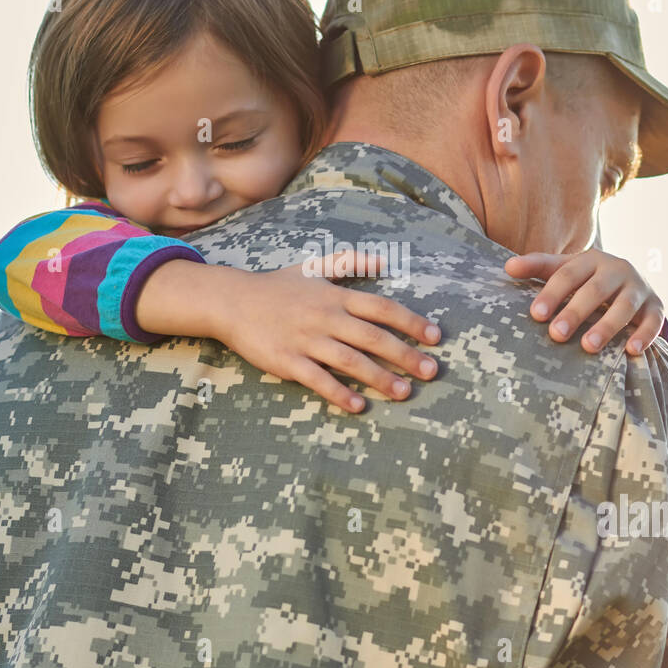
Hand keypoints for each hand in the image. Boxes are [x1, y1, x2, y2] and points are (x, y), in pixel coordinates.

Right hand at [216, 250, 440, 412]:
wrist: (232, 301)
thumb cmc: (277, 287)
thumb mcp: (313, 267)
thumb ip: (349, 263)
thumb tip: (384, 261)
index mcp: (335, 296)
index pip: (382, 308)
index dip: (411, 322)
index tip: (435, 337)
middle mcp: (325, 317)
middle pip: (373, 337)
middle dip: (405, 355)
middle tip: (431, 372)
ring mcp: (306, 340)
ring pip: (350, 361)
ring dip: (380, 378)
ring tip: (404, 393)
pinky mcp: (288, 361)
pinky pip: (318, 379)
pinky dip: (339, 393)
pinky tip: (359, 406)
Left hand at [504, 250, 665, 355]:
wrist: (631, 282)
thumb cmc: (588, 280)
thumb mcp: (565, 270)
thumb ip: (537, 267)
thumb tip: (508, 267)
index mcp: (591, 259)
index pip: (568, 274)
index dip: (553, 293)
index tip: (536, 315)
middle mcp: (617, 269)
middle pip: (596, 289)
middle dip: (576, 312)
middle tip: (556, 335)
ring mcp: (639, 288)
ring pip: (625, 305)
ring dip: (608, 326)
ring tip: (589, 347)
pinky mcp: (656, 306)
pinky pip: (653, 320)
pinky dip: (645, 334)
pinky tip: (631, 350)